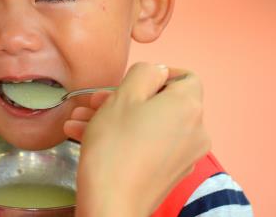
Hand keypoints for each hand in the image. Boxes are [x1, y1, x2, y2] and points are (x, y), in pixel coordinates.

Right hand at [64, 63, 210, 216]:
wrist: (112, 202)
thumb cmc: (116, 146)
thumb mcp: (124, 95)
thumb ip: (145, 72)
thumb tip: (157, 72)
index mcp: (188, 106)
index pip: (186, 77)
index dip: (158, 74)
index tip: (131, 80)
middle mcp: (195, 130)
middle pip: (162, 103)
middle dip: (124, 98)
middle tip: (94, 101)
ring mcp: (184, 154)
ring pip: (149, 124)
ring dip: (115, 118)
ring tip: (81, 120)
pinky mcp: (169, 172)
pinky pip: (148, 144)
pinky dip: (124, 137)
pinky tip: (87, 137)